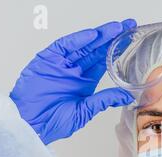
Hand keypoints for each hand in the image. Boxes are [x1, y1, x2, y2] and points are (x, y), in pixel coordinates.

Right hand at [10, 20, 135, 144]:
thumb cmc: (54, 121)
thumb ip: (104, 100)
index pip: (104, 62)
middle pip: (96, 50)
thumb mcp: (85, 111)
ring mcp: (61, 64)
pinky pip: (64, 46)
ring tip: (115, 28)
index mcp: (85, 83)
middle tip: (127, 26)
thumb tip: (127, 97)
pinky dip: (77, 40)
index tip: (130, 41)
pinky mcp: (47, 60)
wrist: (31, 125)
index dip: (116, 51)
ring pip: (83, 45)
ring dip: (98, 35)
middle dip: (111, 38)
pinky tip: (92, 36)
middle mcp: (75, 71)